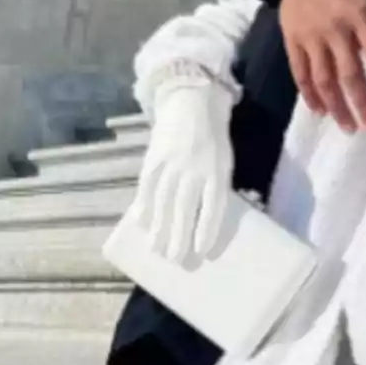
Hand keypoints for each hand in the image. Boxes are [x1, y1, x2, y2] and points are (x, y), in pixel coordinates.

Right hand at [131, 79, 234, 264]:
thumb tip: (208, 223)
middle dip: (179, 236)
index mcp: (217, 170)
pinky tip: (141, 223)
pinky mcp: (152, 159)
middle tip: (175, 259)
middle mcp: (193, 169)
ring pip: (163, 201)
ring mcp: (171, 164)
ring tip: (157, 249)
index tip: (202, 251)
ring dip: (159, 228)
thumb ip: (216, 188)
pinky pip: (146, 187)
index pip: (213, 205)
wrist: (191, 104)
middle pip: (185, 208)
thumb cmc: (213, 141)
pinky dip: (143, 206)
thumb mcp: (224, 162)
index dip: (207, 229)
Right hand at [280, 0, 365, 132]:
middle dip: (362, 103)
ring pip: (323, 78)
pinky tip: (320, 111)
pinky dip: (310, 94)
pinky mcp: (292, 39)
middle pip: (349, 72)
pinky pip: (300, 72)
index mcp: (362, 15)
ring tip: (348, 127)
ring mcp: (311, 35)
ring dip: (336, 106)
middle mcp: (336, 28)